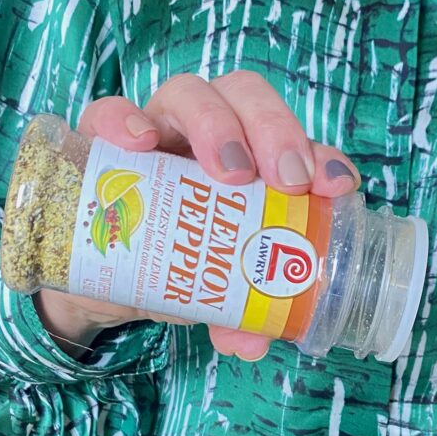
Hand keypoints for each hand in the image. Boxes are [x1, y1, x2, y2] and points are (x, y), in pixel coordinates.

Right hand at [36, 71, 360, 358]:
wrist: (101, 277)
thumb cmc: (173, 268)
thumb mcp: (211, 294)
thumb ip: (234, 314)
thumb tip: (251, 342)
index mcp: (248, 166)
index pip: (292, 143)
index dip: (320, 155)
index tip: (335, 187)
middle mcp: (208, 137)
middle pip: (247, 97)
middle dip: (275, 130)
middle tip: (285, 181)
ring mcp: (156, 131)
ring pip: (189, 92)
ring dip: (217, 124)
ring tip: (230, 172)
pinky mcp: (102, 140)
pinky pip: (109, 113)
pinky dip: (125, 119)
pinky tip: (140, 143)